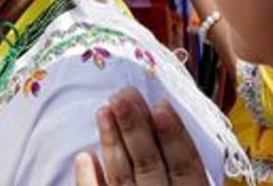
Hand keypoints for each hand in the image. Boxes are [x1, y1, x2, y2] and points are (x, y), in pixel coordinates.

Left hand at [73, 86, 211, 185]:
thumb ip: (187, 167)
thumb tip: (166, 117)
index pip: (187, 166)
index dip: (175, 135)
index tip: (162, 104)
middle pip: (150, 166)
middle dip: (137, 129)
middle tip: (123, 95)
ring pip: (123, 178)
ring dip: (113, 143)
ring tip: (103, 109)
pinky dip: (89, 179)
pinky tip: (84, 154)